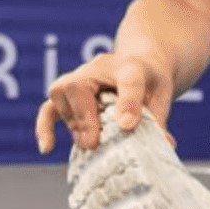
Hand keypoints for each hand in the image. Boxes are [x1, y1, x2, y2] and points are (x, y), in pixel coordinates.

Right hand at [34, 51, 174, 154]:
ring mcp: (79, 77)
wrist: (139, 61)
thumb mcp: (162, 95)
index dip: (128, 102)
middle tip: (94, 143)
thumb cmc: (150, 79)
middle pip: (79, 86)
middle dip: (84, 118)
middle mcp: (99, 68)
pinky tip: (47, 148)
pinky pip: (49, 106)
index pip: (129, 79)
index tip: (127, 126)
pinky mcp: (67, 93)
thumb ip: (159, 119)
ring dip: (74, 124)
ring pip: (61, 95)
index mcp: (132, 67)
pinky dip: (45, 127)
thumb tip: (164, 144)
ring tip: (90, 143)